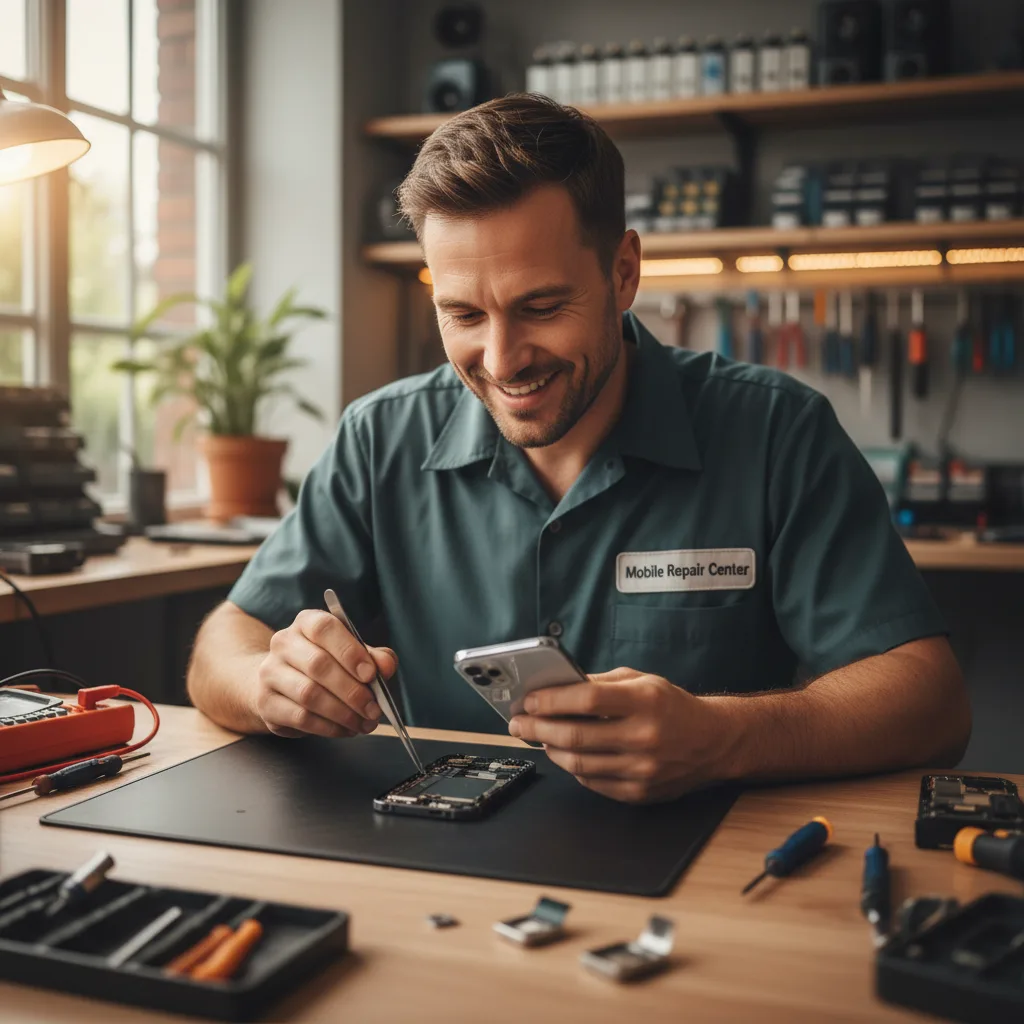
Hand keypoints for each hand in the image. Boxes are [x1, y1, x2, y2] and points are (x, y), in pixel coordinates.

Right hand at [253, 609, 396, 738]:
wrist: (281, 684)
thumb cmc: (327, 665)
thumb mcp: (353, 654)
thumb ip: (374, 657)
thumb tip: (386, 666)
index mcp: (307, 623)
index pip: (325, 629)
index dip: (350, 652)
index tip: (371, 674)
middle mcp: (284, 642)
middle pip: (318, 665)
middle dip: (352, 691)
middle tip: (374, 709)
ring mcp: (270, 672)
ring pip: (309, 694)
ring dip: (343, 713)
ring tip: (364, 723)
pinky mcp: (266, 703)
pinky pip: (300, 717)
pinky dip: (329, 727)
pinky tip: (346, 729)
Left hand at [508, 668, 737, 802]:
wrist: (713, 742)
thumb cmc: (672, 707)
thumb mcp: (641, 681)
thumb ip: (600, 682)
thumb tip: (556, 687)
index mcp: (645, 701)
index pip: (586, 699)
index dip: (551, 700)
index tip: (529, 700)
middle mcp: (644, 736)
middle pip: (576, 734)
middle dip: (538, 727)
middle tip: (519, 722)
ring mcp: (642, 769)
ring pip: (579, 762)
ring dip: (550, 748)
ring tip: (539, 736)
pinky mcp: (639, 792)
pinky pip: (592, 781)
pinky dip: (572, 767)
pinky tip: (564, 753)